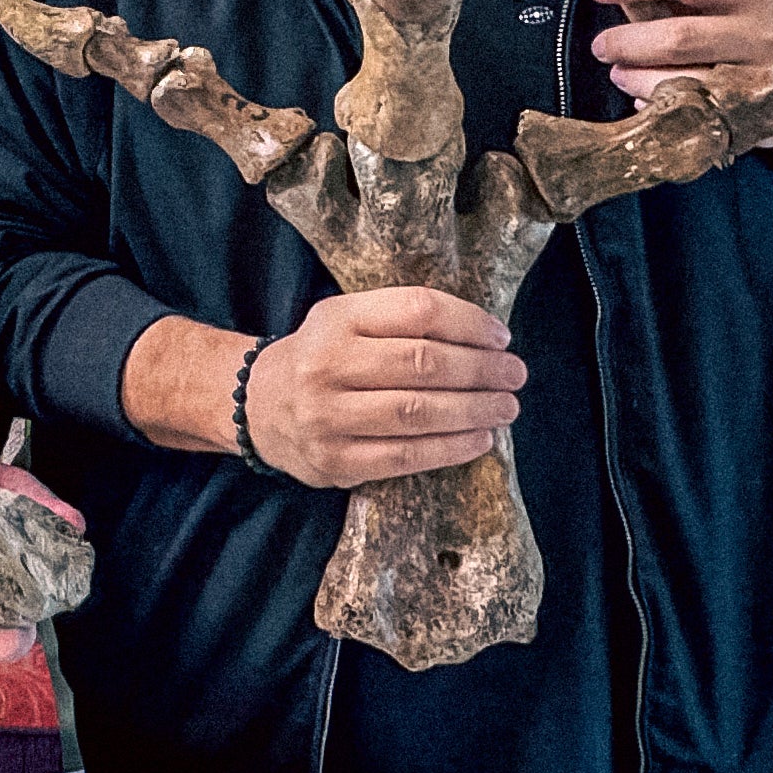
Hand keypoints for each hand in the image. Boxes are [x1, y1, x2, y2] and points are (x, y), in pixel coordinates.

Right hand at [242, 288, 524, 489]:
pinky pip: (405, 456)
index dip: (469, 323)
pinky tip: (479, 440)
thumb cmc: (321, 357)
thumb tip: (484, 337)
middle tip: (515, 373)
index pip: (417, 311)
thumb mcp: (346, 320)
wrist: (257, 406)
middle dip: (481, 370)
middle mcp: (328, 364)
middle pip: (423, 363)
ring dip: (475, 410)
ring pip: (419, 412)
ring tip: (506, 407)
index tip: (500, 336)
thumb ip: (400, 321)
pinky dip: (451, 448)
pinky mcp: (336, 462)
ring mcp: (328, 417)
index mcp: (336, 318)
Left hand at [587, 0, 772, 146]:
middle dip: (627, 42)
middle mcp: (759, 32)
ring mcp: (759, 78)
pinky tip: (651, 99)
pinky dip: (662, 107)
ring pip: (683, 83)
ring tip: (621, 72)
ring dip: (637, 79)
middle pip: (679, 37)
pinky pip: (696, 114)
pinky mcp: (756, 117)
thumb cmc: (765, 25)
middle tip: (603, 45)